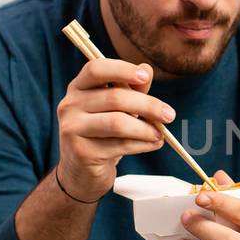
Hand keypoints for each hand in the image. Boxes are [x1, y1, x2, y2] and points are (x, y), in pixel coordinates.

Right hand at [54, 58, 175, 201]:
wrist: (83, 170)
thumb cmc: (103, 133)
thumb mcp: (118, 108)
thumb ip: (132, 89)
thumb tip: (147, 68)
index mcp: (78, 87)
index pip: (96, 69)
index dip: (121, 70)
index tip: (145, 78)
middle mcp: (69, 104)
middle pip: (114, 98)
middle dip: (148, 106)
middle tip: (169, 115)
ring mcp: (72, 129)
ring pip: (117, 123)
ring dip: (146, 129)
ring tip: (160, 134)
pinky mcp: (80, 152)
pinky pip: (119, 145)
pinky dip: (142, 144)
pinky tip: (154, 144)